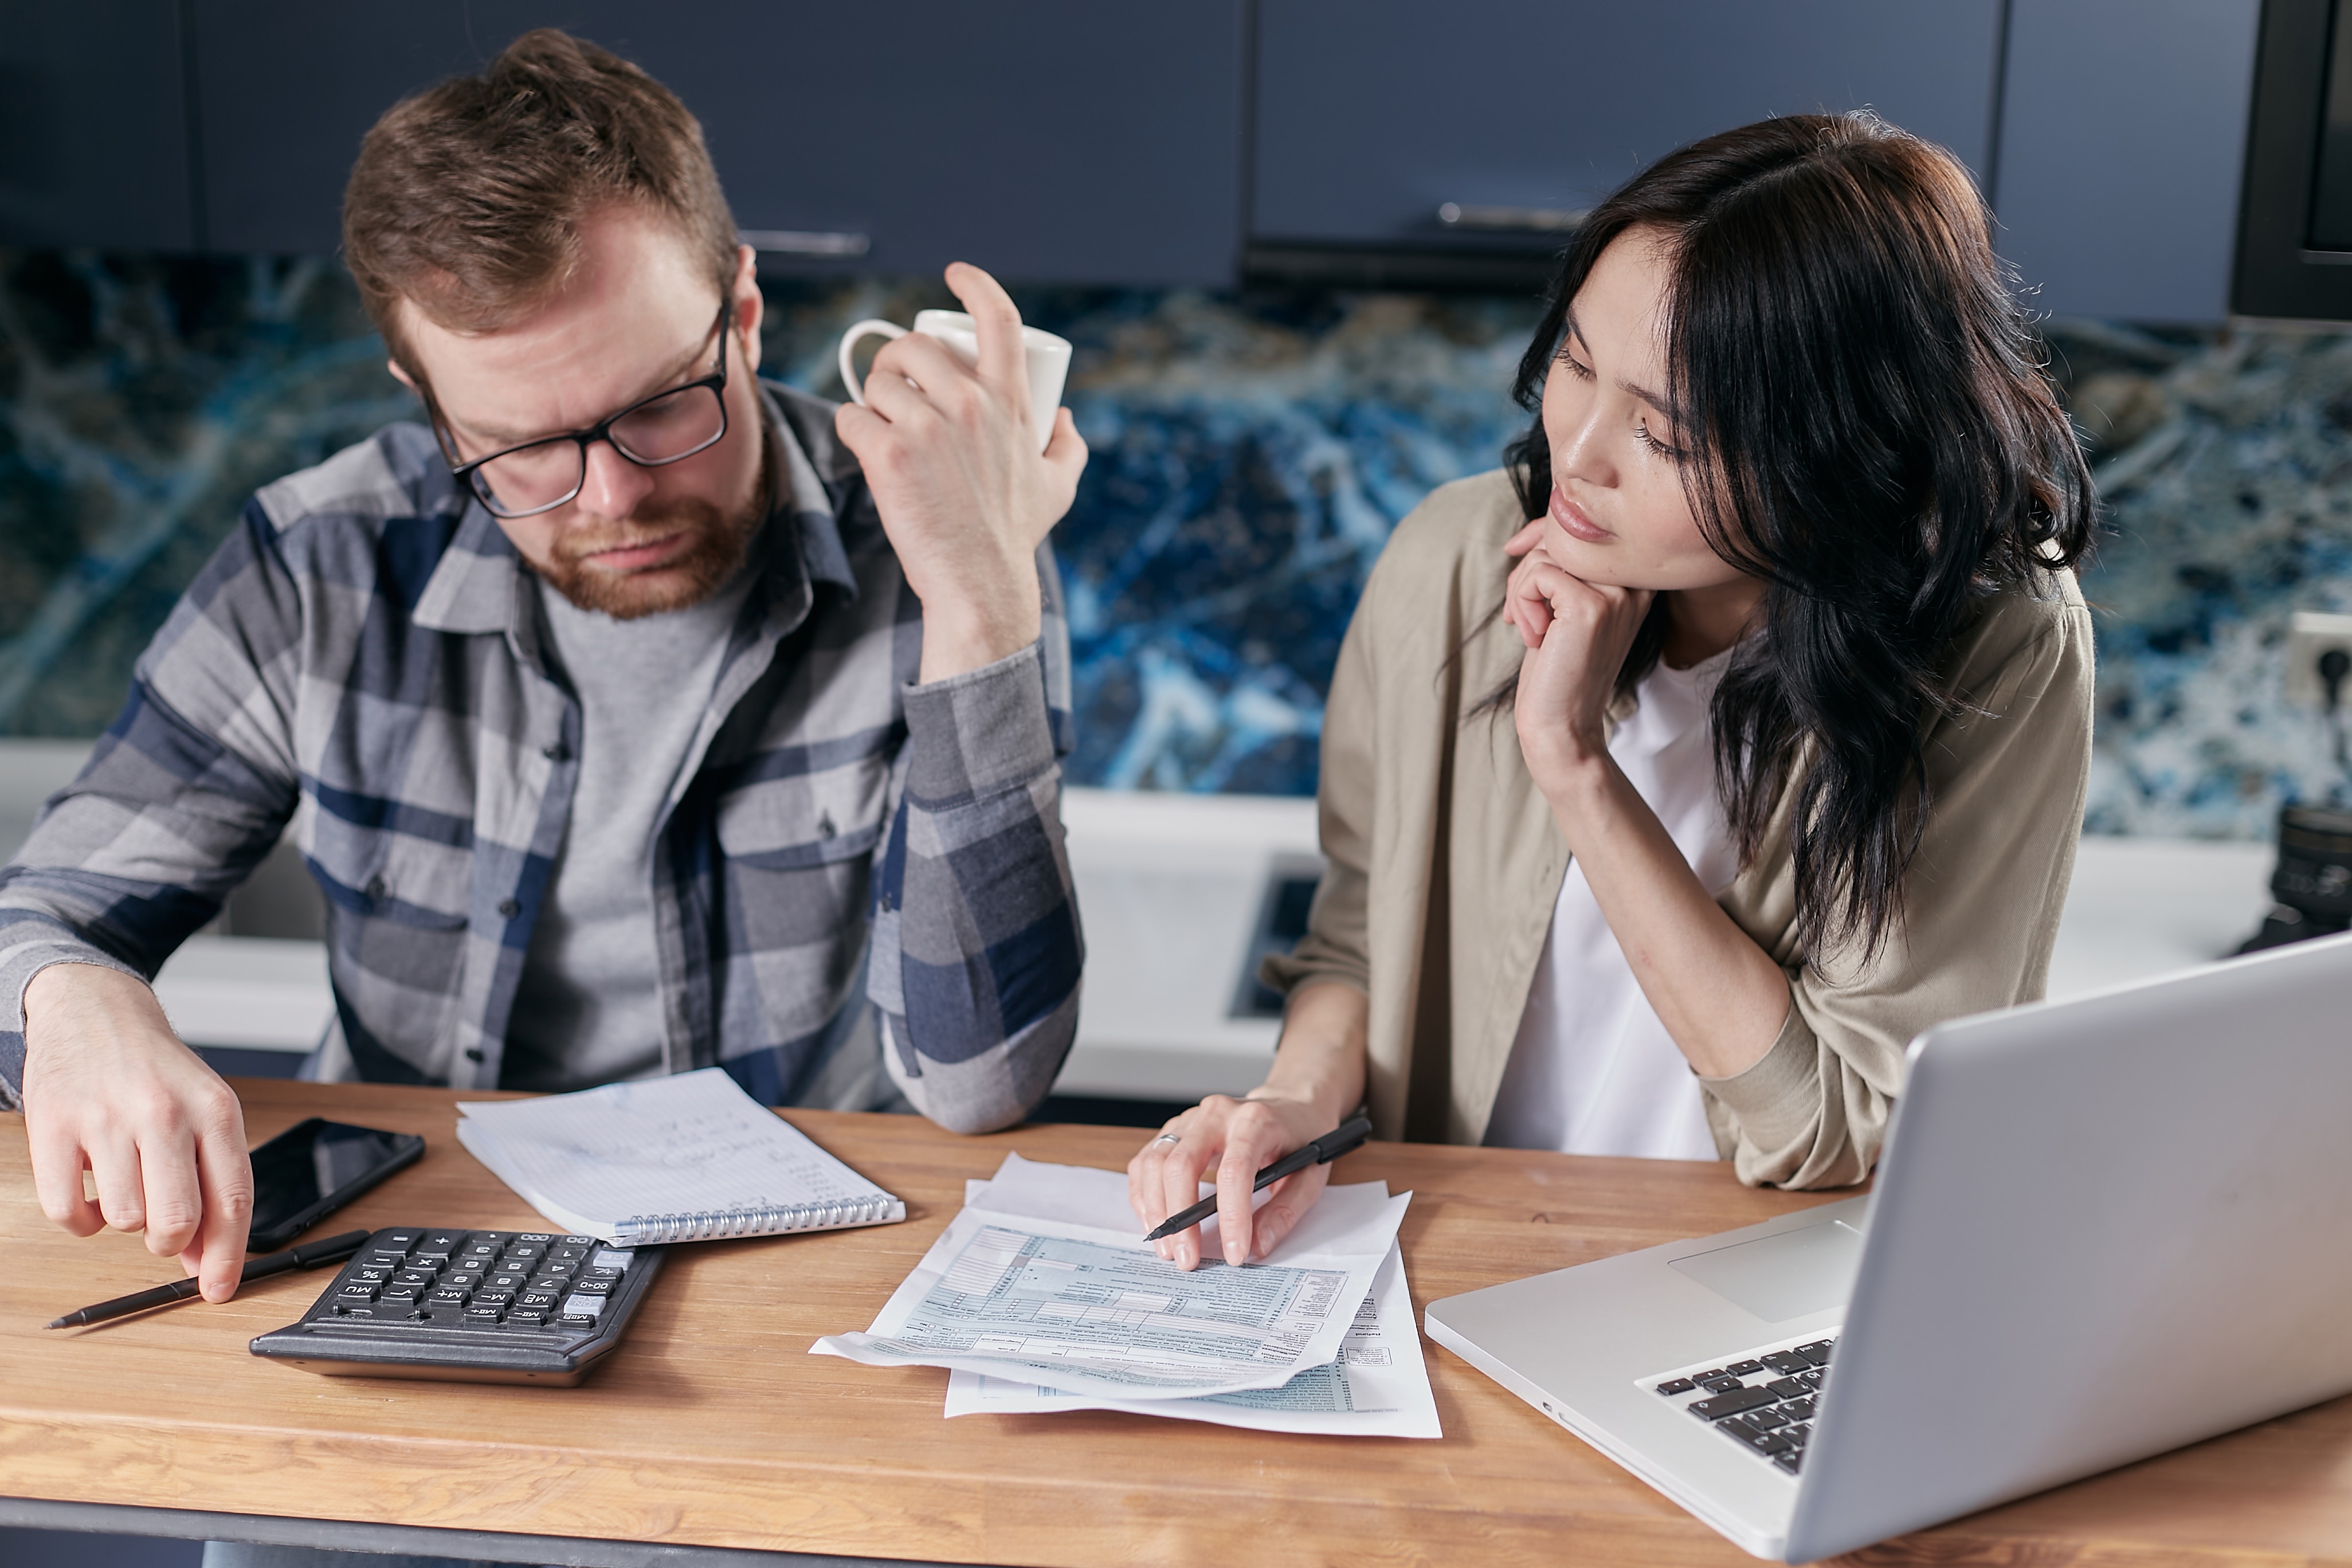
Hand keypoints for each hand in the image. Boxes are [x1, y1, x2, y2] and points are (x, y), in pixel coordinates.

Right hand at [21, 964, 251, 1299]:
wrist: (95, 1011)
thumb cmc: (157, 1072)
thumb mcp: (204, 1114)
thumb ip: (212, 1182)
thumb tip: (208, 1261)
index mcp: (215, 1110)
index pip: (232, 1200)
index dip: (228, 1256)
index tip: (221, 1290)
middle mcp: (164, 1113)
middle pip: (176, 1222)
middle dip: (172, 1242)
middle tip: (164, 1227)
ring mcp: (106, 1119)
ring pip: (124, 1221)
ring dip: (125, 1219)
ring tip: (126, 1182)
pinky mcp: (52, 1126)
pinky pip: (67, 1212)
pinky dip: (81, 1218)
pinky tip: (91, 1189)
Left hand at [833, 262, 1087, 682]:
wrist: (979, 581)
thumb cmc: (1014, 535)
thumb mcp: (1058, 486)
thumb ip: (1068, 447)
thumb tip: (1064, 418)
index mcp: (1010, 401)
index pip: (999, 319)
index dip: (976, 286)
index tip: (955, 274)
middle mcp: (970, 403)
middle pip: (913, 346)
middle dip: (897, 362)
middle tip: (895, 390)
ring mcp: (926, 426)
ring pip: (877, 381)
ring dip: (873, 400)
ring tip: (884, 430)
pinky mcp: (886, 452)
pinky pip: (851, 417)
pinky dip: (853, 432)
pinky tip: (867, 453)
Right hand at [1127, 1091, 1333, 1270]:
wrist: (1289, 1105)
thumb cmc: (1299, 1139)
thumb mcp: (1309, 1176)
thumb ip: (1285, 1212)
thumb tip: (1257, 1246)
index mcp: (1256, 1121)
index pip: (1235, 1169)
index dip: (1232, 1216)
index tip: (1234, 1254)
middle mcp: (1217, 1114)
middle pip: (1181, 1163)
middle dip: (1179, 1217)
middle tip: (1187, 1259)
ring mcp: (1190, 1119)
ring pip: (1155, 1162)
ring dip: (1155, 1210)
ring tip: (1167, 1249)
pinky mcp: (1174, 1131)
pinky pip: (1145, 1162)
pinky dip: (1144, 1195)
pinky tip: (1155, 1222)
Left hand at [1502, 527, 1652, 794]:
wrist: (1561, 726)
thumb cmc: (1556, 669)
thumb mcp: (1562, 608)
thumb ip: (1561, 567)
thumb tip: (1527, 533)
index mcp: (1636, 582)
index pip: (1587, 526)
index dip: (1543, 531)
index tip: (1514, 549)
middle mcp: (1636, 584)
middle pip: (1565, 535)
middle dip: (1527, 569)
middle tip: (1520, 614)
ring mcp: (1617, 594)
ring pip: (1548, 552)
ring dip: (1521, 590)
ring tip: (1531, 630)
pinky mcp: (1591, 606)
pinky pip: (1539, 574)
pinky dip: (1522, 601)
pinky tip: (1533, 636)